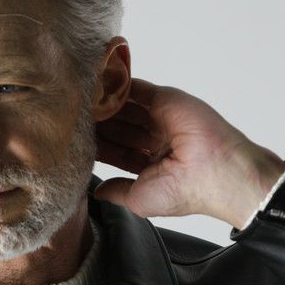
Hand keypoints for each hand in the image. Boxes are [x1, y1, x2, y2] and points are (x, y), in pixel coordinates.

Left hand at [93, 77, 284, 228]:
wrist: (215, 172)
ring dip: (102, 105)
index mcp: (153, 164)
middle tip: (69, 118)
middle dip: (97, 124)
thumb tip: (97, 191)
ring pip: (124, 107)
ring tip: (75, 101)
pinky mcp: (165, 98)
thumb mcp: (138, 200)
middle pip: (119, 127)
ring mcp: (161, 117)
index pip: (118, 151)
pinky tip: (95, 84)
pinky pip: (137, 88)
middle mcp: (156, 139)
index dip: (98, 146)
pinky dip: (117, 85)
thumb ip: (117, 191)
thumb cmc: (183, 192)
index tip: (74, 142)